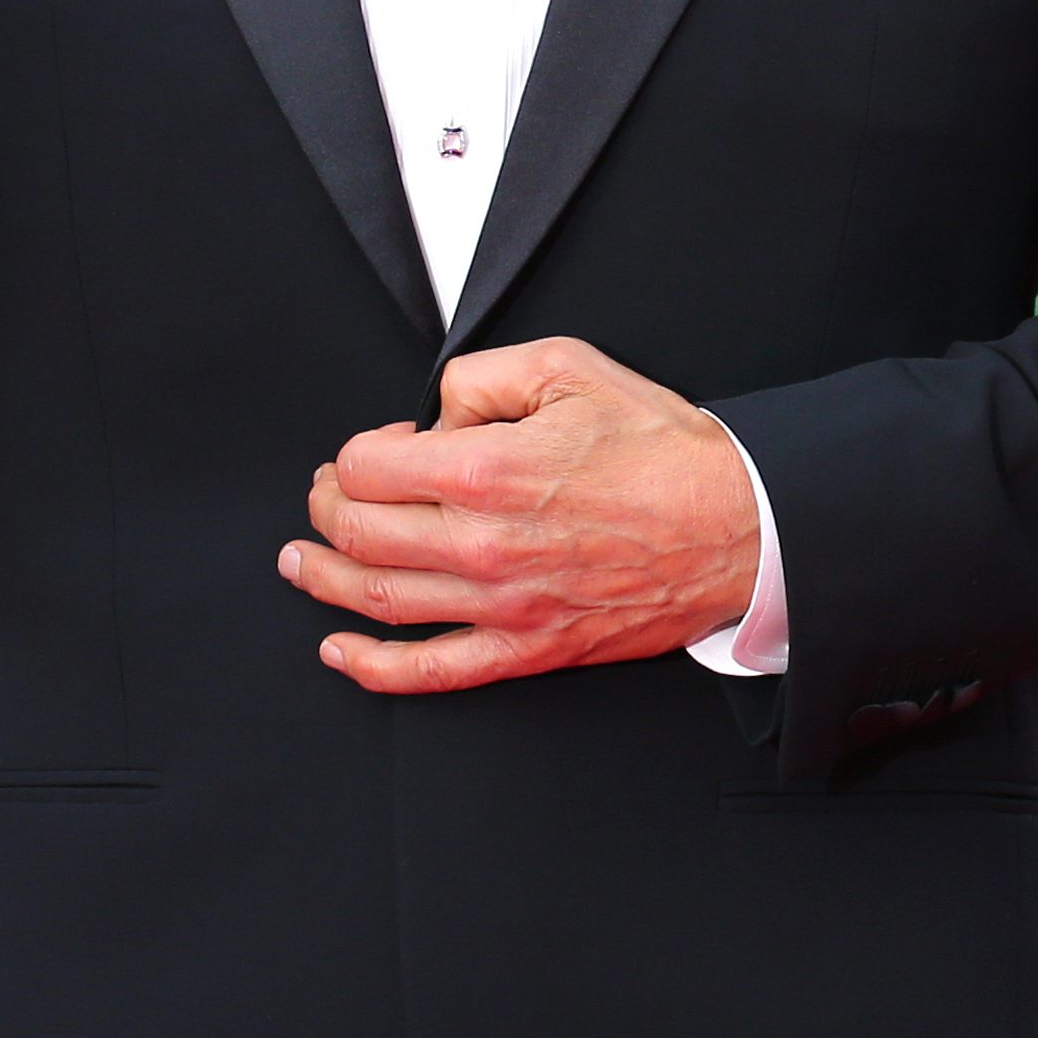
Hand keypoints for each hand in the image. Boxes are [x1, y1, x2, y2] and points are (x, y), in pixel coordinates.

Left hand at [282, 337, 760, 694]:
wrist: (737, 525)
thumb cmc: (662, 449)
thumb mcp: (569, 367)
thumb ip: (481, 377)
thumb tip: (434, 415)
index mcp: (487, 470)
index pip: (369, 466)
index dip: (360, 449)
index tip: (379, 446)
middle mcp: (482, 544)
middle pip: (358, 532)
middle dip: (327, 506)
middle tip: (327, 492)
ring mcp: (502, 605)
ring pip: (377, 598)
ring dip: (322, 578)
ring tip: (300, 561)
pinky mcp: (528, 649)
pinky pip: (431, 670)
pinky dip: (372, 665)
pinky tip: (339, 649)